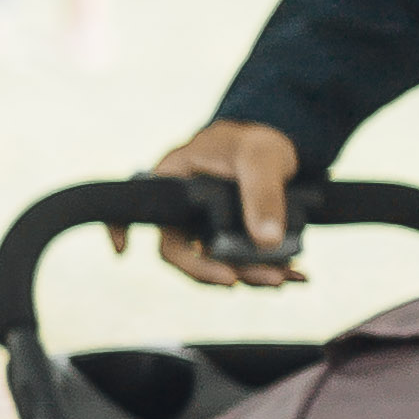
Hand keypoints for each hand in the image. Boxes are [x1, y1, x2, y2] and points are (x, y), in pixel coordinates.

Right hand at [128, 119, 300, 283]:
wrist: (280, 141)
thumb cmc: (256, 140)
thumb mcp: (260, 158)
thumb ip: (263, 195)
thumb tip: (266, 242)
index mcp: (174, 181)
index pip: (139, 207)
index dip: (122, 228)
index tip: (121, 251)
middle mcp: (184, 210)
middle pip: (186, 251)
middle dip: (218, 271)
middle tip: (251, 279)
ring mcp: (206, 226)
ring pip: (217, 262)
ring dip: (251, 274)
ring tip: (287, 276)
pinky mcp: (231, 237)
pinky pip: (242, 261)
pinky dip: (268, 269)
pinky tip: (296, 274)